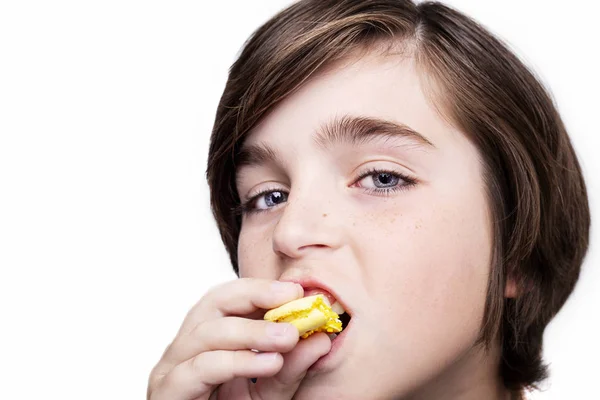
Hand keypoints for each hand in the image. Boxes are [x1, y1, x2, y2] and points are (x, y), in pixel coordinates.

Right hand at [147, 278, 332, 399]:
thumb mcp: (271, 390)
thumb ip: (292, 366)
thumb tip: (321, 338)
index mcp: (209, 339)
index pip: (230, 298)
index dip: (262, 288)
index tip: (296, 291)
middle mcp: (187, 347)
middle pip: (213, 302)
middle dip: (254, 295)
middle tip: (291, 299)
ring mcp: (172, 368)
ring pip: (207, 332)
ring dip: (252, 330)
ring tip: (288, 337)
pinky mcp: (168, 391)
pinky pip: (201, 367)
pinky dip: (237, 361)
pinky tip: (269, 362)